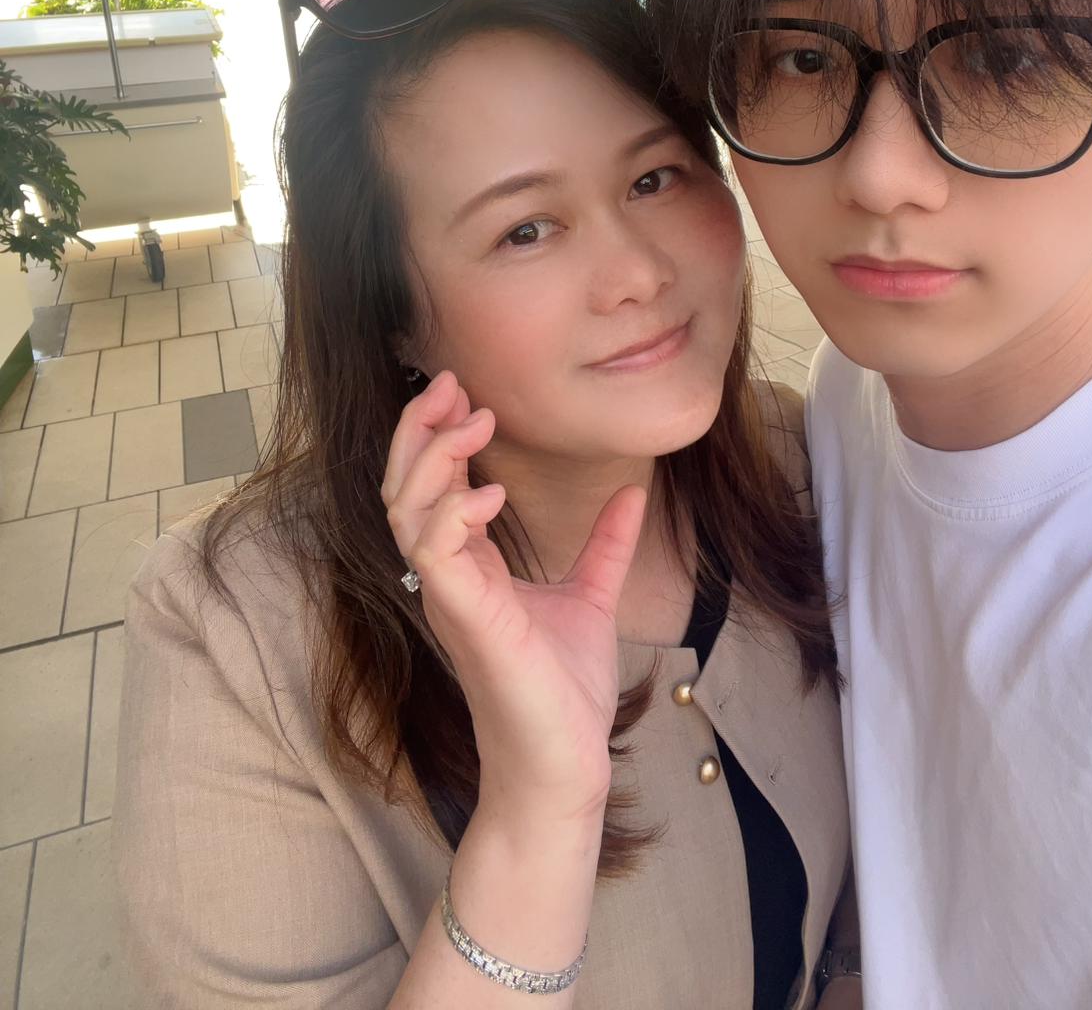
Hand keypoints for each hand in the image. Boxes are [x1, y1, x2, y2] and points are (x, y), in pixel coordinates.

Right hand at [382, 371, 646, 824]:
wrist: (567, 762)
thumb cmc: (564, 690)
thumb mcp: (591, 597)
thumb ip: (604, 546)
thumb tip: (633, 495)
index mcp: (468, 566)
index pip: (432, 485)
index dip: (438, 434)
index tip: (462, 389)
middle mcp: (447, 576)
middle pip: (403, 486)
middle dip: (418, 429)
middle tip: (447, 383)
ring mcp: (450, 597)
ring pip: (406, 510)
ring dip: (433, 458)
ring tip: (474, 422)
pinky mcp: (466, 619)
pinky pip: (435, 553)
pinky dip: (456, 512)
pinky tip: (492, 492)